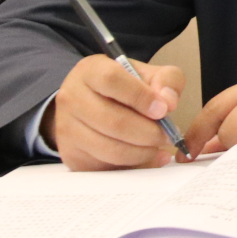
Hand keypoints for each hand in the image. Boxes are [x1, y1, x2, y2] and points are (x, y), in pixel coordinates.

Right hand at [45, 55, 185, 170]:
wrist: (91, 101)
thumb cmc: (124, 86)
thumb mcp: (148, 73)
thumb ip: (166, 80)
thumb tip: (168, 103)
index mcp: (90, 71)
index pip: (112, 80)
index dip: (141, 97)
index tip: (163, 110)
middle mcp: (71, 98)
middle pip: (112, 121)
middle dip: (148, 133)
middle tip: (168, 135)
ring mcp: (67, 129)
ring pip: (109, 148)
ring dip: (142, 152)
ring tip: (160, 146)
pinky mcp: (71, 155)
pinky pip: (105, 166)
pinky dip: (133, 165)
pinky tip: (149, 157)